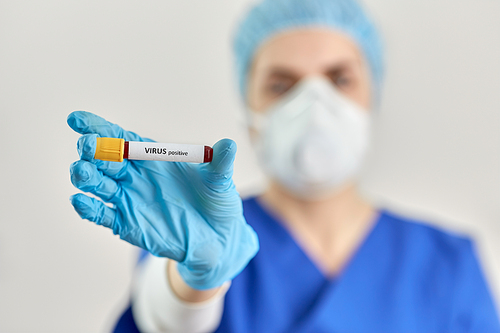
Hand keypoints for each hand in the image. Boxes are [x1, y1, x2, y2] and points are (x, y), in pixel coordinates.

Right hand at [68, 111, 258, 289]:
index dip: (99, 128)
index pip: (121, 138)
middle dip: (93, 151)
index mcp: (154, 157)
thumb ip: (221, 163)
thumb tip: (229, 144)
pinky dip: (88, 208)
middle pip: (105, 159)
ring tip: (82, 171)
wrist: (218, 238)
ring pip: (98, 184)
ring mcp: (129, 199)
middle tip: (88, 147)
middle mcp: (136, 175)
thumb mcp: (221, 181)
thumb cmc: (218, 202)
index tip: (77, 119)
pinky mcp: (127, 223)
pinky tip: (80, 201)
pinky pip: (102, 215)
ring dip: (86, 177)